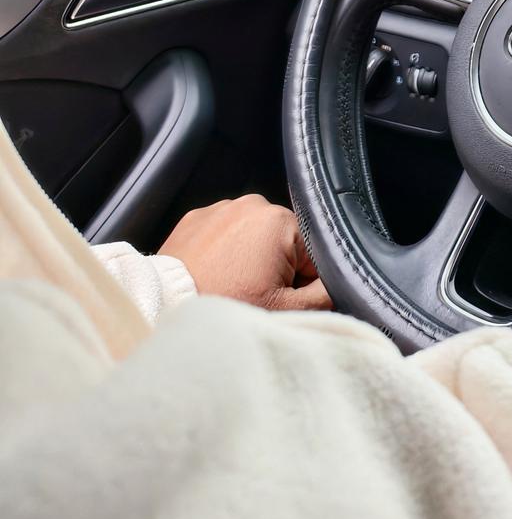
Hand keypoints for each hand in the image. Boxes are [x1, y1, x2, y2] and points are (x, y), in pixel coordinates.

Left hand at [159, 194, 330, 311]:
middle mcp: (250, 204)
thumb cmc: (228, 310)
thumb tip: (339, 284)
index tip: (280, 302)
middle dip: (275, 270)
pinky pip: (222, 237)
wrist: (165, 314)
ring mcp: (218, 209)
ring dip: (248, 261)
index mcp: (279, 219)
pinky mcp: (193, 220)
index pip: (313, 253)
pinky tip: (213, 278)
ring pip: (252, 239)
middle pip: (283, 244)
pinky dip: (222, 256)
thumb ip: (325, 293)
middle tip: (253, 298)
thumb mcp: (289, 311)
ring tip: (229, 289)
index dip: (303, 283)